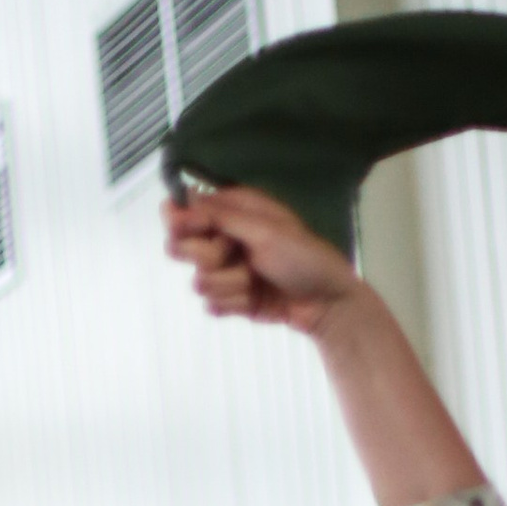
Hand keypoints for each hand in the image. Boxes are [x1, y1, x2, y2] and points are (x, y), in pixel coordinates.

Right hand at [165, 185, 363, 333]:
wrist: (326, 302)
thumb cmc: (304, 257)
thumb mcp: (264, 229)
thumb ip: (220, 216)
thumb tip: (181, 201)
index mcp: (232, 211)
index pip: (182, 211)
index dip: (181, 222)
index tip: (196, 230)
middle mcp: (223, 238)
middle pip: (180, 248)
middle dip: (208, 257)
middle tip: (236, 255)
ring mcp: (226, 270)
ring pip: (199, 281)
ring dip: (231, 284)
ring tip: (258, 279)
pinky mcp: (230, 299)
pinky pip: (211, 304)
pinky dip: (235, 304)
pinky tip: (256, 299)